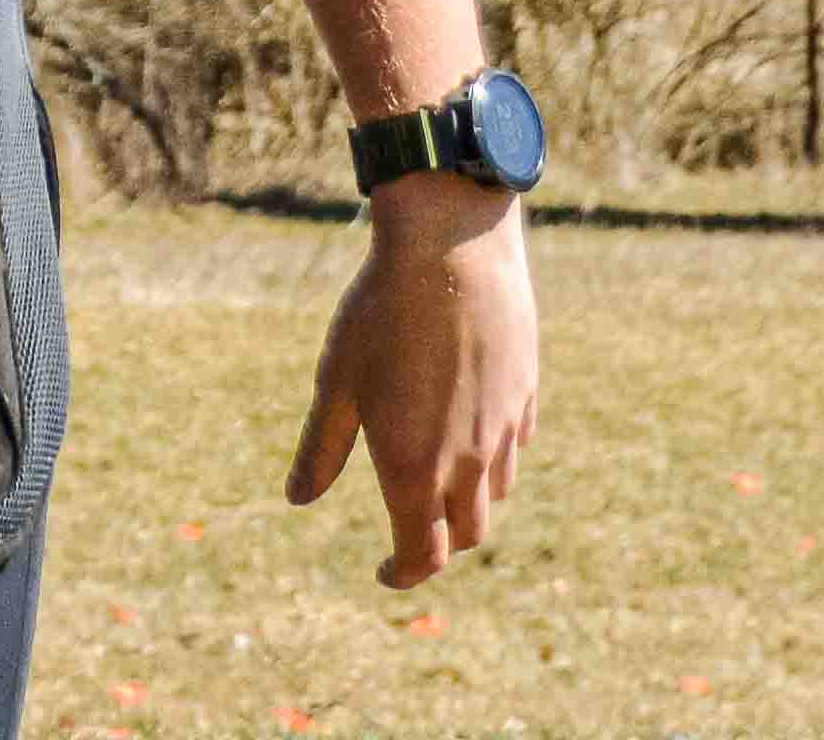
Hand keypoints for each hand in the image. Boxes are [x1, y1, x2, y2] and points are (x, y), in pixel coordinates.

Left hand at [289, 171, 536, 587]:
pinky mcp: (526, 393)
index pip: (422, 555)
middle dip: (438, 546)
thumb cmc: (380, 312)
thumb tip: (297, 499)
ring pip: (496, 494)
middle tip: (410, 533)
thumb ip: (321, 449)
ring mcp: (503, 428)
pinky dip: (495, 459)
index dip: (403, 574)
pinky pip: (515, 448)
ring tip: (438, 481)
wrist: (451, 248)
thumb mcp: (336, 382)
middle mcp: (466, 460)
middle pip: (466, 535)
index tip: (385, 572)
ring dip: (468, 503)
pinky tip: (473, 432)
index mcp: (413, 467)